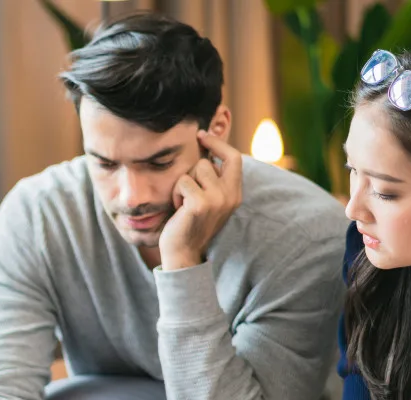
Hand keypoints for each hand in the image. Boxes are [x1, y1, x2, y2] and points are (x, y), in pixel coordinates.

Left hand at [159, 129, 243, 269]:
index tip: (202, 136)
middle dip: (191, 174)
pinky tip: (179, 210)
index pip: (234, 158)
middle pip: (207, 162)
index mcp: (235, 194)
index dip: (218, 144)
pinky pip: (182, 181)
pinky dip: (176, 193)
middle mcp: (230, 195)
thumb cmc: (190, 224)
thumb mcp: (209, 200)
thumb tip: (205, 149)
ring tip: (184, 203)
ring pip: (195, 169)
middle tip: (187, 195)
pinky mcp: (201, 203)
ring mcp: (217, 199)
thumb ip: (213, 179)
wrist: (183, 254)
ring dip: (182, 184)